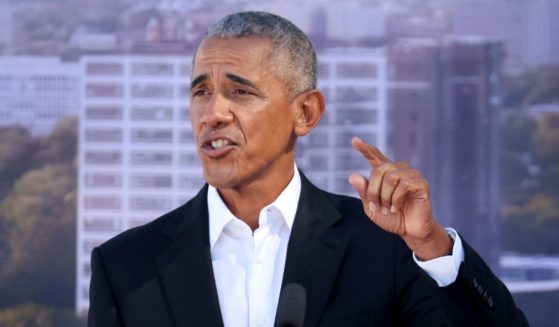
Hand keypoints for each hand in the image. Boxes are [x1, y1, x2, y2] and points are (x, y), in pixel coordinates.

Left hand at [348, 137, 451, 259]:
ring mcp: (412, 175)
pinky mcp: (422, 184)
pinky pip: (404, 184)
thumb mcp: (371, 207)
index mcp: (386, 173)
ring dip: (384, 196)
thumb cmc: (392, 218)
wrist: (409, 232)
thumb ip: (363, 192)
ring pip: (391, 176)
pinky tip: (396, 208)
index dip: (365, 148)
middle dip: (373, 190)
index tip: (355, 140)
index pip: (375, 156)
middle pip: (380, 169)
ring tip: (387, 209)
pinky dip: (396, 199)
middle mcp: (399, 170)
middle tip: (375, 206)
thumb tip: (353, 176)